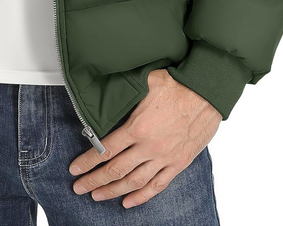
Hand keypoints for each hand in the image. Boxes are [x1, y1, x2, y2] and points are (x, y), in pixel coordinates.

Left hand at [68, 69, 221, 208]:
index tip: (75, 169)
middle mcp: (149, 147)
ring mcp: (164, 157)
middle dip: (94, 181)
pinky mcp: (178, 163)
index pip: (106, 150)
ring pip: (134, 182)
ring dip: (113, 191)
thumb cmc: (177, 84)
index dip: (88, 162)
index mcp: (137, 127)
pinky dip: (142, 196)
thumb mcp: (146, 81)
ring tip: (97, 196)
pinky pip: (157, 185)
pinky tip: (128, 202)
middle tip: (79, 188)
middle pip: (116, 170)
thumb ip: (126, 88)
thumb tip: (108, 84)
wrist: (207, 94)